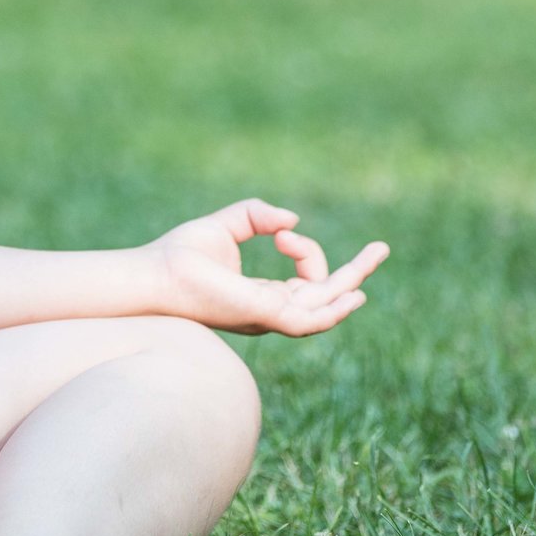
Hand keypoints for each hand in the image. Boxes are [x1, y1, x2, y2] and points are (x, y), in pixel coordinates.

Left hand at [152, 198, 386, 337]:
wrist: (153, 274)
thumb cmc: (179, 255)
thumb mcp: (227, 225)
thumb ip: (257, 216)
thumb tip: (291, 221)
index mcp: (263, 295)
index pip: (306, 279)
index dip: (307, 250)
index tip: (281, 232)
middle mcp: (270, 310)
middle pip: (324, 296)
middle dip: (354, 273)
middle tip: (382, 248)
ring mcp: (268, 315)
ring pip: (323, 307)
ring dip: (351, 282)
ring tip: (377, 254)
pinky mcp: (262, 314)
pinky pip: (307, 320)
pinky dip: (332, 310)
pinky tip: (354, 293)